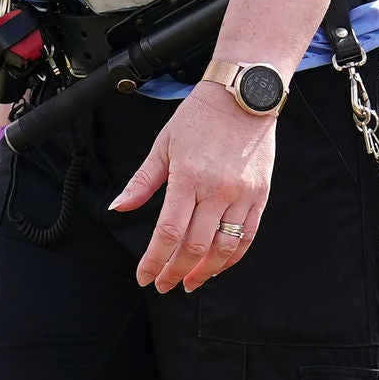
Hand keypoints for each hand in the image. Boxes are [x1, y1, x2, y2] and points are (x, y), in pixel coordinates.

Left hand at [110, 88, 276, 292]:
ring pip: (224, 248)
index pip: (168, 233)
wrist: (244, 94)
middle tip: (165, 285)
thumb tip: (118, 207)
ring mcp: (242, 194)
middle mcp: (217, 190)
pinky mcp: (260, 195)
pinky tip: (217, 266)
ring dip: (205, 272)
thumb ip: (142, 181)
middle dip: (176, 272)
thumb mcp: (164, 145)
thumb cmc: (200, 117)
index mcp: (188, 177)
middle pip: (195, 246)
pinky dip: (232, 257)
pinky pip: (247, 236)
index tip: (145, 277)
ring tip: (190, 282)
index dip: (154, 261)